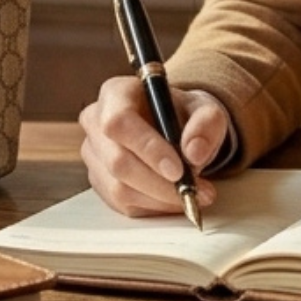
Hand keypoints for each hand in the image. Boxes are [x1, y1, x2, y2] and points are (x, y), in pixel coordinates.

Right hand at [79, 75, 231, 216]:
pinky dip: (153, 207)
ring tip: (191, 195)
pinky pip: (122, 204)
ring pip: (118, 188)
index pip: (120, 122)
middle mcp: (95, 121)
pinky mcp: (98, 180)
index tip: (178, 170)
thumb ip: (206, 124)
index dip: (147, 148)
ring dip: (159, 199)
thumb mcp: (205, 109)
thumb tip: (194, 152)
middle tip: (194, 190)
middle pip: (118, 161)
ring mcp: (93, 153)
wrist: (173, 127)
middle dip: (159, 183)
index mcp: (116, 93)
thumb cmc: (183, 114)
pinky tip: (173, 199)